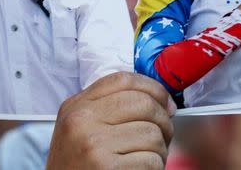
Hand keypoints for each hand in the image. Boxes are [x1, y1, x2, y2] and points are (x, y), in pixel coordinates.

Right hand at [46, 72, 175, 169]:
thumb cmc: (78, 167)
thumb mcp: (79, 130)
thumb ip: (107, 108)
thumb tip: (159, 100)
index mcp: (75, 106)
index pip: (123, 80)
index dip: (153, 88)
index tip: (165, 102)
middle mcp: (81, 121)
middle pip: (143, 103)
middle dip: (163, 121)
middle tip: (164, 135)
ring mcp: (93, 144)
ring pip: (152, 134)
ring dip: (160, 150)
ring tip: (148, 159)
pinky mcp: (107, 167)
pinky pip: (151, 160)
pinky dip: (155, 168)